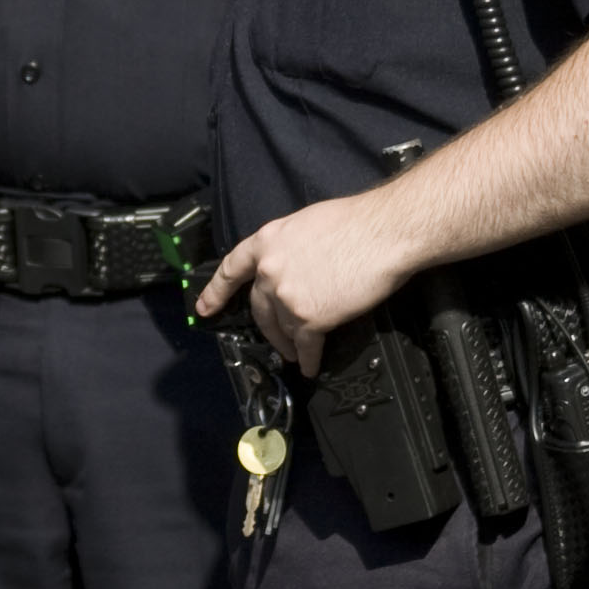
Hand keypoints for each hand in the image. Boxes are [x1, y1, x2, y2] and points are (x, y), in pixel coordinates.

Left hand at [195, 193, 422, 377]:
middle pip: (259, 308)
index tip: (204, 309)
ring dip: (290, 343)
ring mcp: (286, 296)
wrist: (383, 233)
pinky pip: (304, 346)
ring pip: (282, 328)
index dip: (216, 291)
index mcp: (267, 241)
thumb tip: (295, 265)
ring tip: (297, 352)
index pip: (231, 268)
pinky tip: (310, 366)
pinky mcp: (309, 318)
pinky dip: (308, 359)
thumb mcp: (308, 224)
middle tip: (278, 340)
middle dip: (268, 327)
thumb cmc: (357, 222)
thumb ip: (290, 248)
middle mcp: (270, 270)